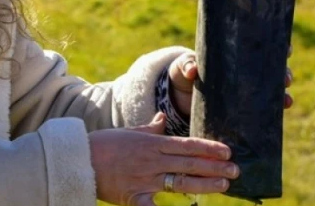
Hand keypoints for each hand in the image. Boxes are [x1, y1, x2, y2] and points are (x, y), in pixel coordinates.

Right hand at [90, 113, 238, 205]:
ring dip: (204, 183)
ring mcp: (144, 179)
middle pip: (189, 163)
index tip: (227, 151)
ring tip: (223, 184)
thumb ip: (149, 127)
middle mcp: (152, 160)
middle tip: (235, 170)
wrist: (78, 159)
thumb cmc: (103, 144)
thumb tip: (162, 117)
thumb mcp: (128, 132)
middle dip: (214, 167)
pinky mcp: (134, 197)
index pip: (187, 144)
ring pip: (180, 181)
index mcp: (152, 143)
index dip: (209, 148)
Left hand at [168, 47, 294, 116]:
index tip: (287, 49)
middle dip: (284, 74)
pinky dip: (272, 112)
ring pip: (272, 91)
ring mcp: (246, 91)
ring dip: (282, 95)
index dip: (278, 46)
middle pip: (273, 70)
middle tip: (285, 79)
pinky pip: (262, 110)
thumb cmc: (185, 71)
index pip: (261, 47)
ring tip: (286, 101)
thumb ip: (187, 65)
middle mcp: (246, 72)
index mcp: (236, 55)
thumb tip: (193, 70)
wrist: (179, 95)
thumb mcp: (184, 66)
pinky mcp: (242, 109)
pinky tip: (279, 115)